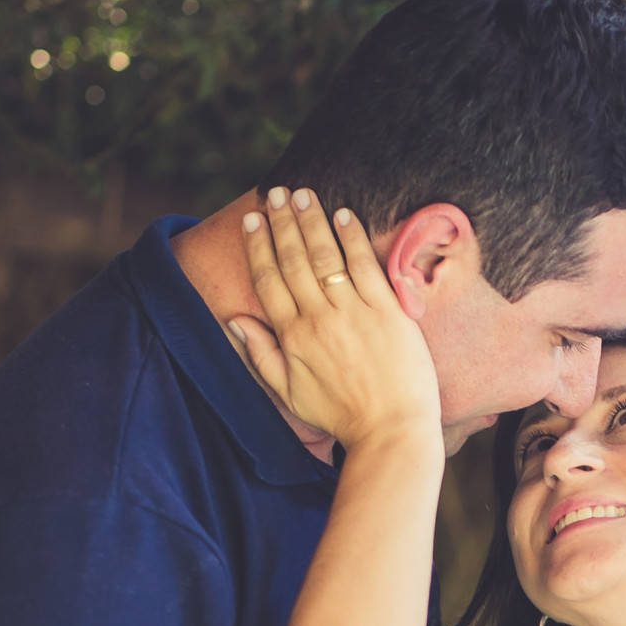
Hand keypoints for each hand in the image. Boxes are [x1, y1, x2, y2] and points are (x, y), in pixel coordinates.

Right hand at [231, 190, 441, 453]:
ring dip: (311, 220)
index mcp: (293, 337)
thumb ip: (261, 356)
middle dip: (282, 222)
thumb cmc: (341, 416)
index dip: (259, 246)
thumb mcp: (290, 395)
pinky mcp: (387, 310)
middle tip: (276, 193)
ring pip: (325, 255)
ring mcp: (354, 311)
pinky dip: (352, 236)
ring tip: (303, 194)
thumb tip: (235, 321)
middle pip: (294, 259)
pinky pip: (365, 264)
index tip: (253, 220)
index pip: (269, 280)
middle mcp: (319, 318)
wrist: (390, 431)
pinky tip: (342, 214)